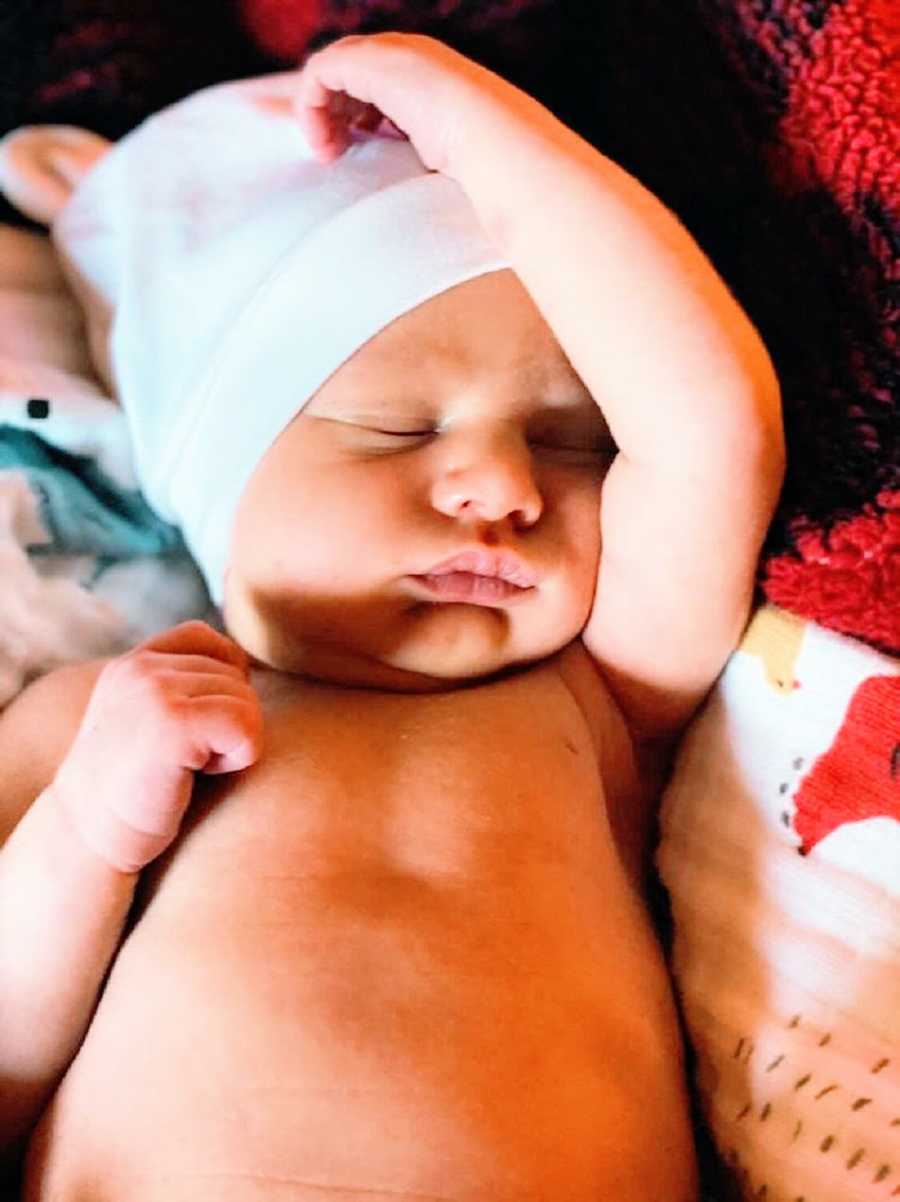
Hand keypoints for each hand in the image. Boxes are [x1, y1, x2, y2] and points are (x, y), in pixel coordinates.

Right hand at [51, 621, 263, 873]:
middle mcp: (142, 667)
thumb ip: (182, 686)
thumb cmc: (132, 790)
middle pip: (236, 674)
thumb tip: (248, 666)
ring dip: (230, 744)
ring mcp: (154, 691)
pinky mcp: (172, 722)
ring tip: (184, 768)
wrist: (88, 839)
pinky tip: (197, 774)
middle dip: (225, 722)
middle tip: (181, 761)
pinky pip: (246, 725)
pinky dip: (237, 756)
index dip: (220, 684)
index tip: (193, 730)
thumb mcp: (146, 720)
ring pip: (247, 700)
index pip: (208, 638)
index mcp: (134, 662)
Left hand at [294, 32, 536, 179]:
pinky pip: (318, 73)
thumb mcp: (450, 157)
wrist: (491, 138)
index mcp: (431, 74)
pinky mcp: (367, 61)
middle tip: (334, 152)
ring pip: (331, 70)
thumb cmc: (482, 163)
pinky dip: (311, 108)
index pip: (379, 81)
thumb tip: (423, 189)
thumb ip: (428, 152)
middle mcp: (409, 56)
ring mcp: (389, 54)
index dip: (360, 112)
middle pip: (351, 71)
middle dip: (337, 109)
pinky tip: (325, 145)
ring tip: (327, 153)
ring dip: (321, 112)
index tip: (358, 148)